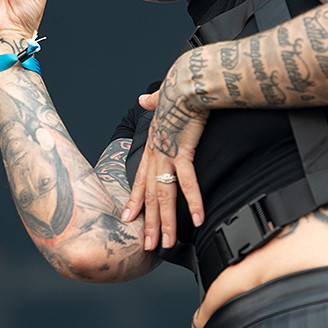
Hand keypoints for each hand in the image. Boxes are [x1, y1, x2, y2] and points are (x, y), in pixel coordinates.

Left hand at [121, 54, 209, 250]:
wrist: (187, 80)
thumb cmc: (178, 88)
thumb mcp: (161, 98)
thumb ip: (153, 102)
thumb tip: (144, 99)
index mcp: (152, 146)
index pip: (140, 180)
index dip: (135, 201)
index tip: (129, 220)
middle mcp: (156, 154)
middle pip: (151, 195)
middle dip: (150, 223)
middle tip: (149, 247)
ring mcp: (167, 154)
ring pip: (164, 195)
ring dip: (166, 221)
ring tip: (166, 243)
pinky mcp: (183, 151)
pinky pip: (188, 182)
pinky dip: (193, 201)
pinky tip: (198, 219)